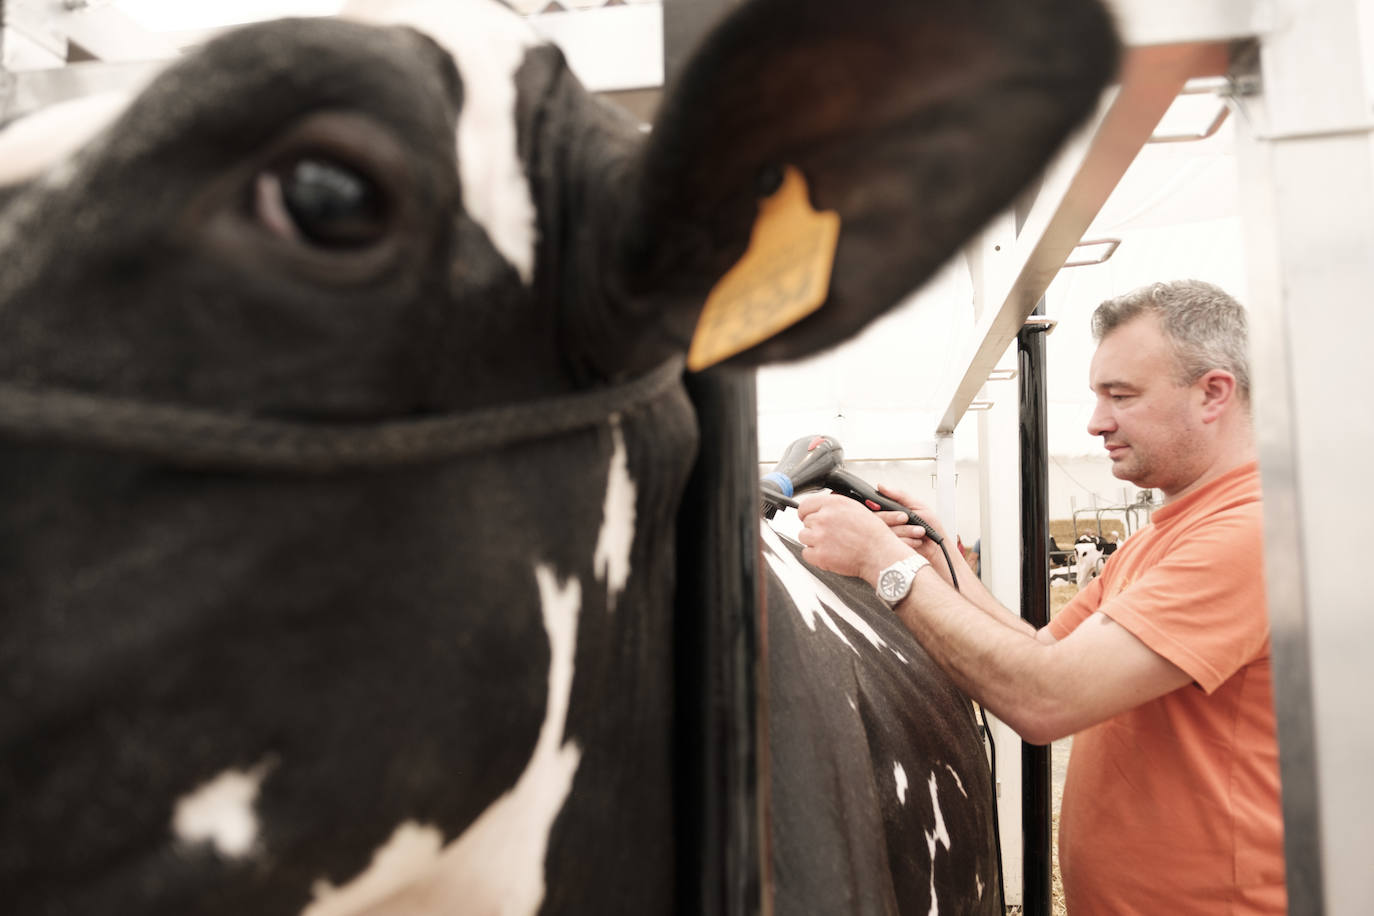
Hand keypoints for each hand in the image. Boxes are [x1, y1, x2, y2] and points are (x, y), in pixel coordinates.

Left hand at [796, 492, 912, 584]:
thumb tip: (820, 508)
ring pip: (803, 536)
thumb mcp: (855, 508)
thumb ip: (834, 506)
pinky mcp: (819, 554)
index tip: (808, 518)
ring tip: (831, 545)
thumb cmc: (873, 534)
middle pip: (806, 522)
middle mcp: (824, 517)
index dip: (806, 513)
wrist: (880, 554)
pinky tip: (829, 554)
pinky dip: (815, 556)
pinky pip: (806, 553)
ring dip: (814, 542)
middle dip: (815, 529)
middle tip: (831, 535)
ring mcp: (820, 536)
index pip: (805, 505)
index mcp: (833, 504)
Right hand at [872, 484, 948, 561]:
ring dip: (907, 531)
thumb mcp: (918, 505)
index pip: (875, 506)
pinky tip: (916, 541)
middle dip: (894, 518)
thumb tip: (882, 487)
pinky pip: (893, 543)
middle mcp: (888, 523)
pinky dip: (908, 541)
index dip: (879, 507)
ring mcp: (889, 536)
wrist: (938, 547)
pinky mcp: (892, 549)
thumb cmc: (931, 525)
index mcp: (891, 510)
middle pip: (878, 518)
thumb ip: (900, 496)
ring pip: (887, 531)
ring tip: (919, 531)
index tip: (891, 509)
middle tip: (906, 518)